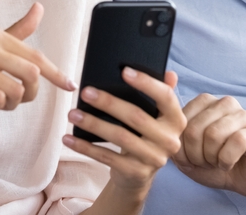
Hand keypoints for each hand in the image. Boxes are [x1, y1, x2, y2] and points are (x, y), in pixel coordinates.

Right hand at [0, 2, 75, 118]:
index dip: (56, 74)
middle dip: (31, 94)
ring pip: (17, 91)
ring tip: (0, 101)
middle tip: (18, 100)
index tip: (71, 86)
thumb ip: (17, 31)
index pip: (35, 57)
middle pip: (31, 75)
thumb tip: (40, 7)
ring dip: (13, 103)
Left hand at [63, 69, 185, 200]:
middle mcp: (169, 140)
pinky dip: (86, 147)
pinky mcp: (136, 173)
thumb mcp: (155, 116)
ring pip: (120, 137)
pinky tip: (69, 139)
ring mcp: (154, 159)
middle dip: (108, 103)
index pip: (165, 97)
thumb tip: (168, 72)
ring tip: (73, 114)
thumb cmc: (144, 135)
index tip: (124, 71)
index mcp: (176, 120)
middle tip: (86, 92)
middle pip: (136, 117)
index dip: (146, 83)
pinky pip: (107, 157)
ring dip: (93, 124)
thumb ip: (162, 94)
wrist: (139, 174)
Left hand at [172, 93, 245, 198]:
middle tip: (205, 162)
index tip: (189, 157)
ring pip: (214, 134)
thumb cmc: (215, 164)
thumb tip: (166, 129)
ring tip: (217, 163)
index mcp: (205, 102)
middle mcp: (225, 103)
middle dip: (195, 155)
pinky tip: (229, 164)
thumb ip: (174, 140)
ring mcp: (244, 115)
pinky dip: (226, 160)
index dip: (181, 146)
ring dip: (211, 158)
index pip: (180, 119)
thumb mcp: (187, 154)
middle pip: (194, 128)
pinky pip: (236, 142)